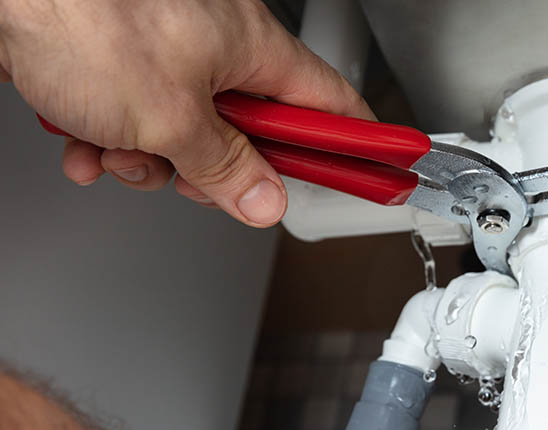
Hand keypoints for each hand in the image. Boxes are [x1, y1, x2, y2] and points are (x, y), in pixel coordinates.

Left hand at [0, 0, 372, 225]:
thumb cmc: (78, 14)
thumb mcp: (169, 118)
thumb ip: (226, 169)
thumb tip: (264, 200)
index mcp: (251, 46)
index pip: (330, 105)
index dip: (355, 144)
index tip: (376, 171)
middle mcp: (214, 44)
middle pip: (251, 132)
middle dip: (216, 168)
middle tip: (199, 178)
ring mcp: (166, 51)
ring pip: (185, 134)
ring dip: (149, 159)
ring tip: (116, 149)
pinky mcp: (119, 61)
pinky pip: (135, 118)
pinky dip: (109, 138)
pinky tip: (82, 139)